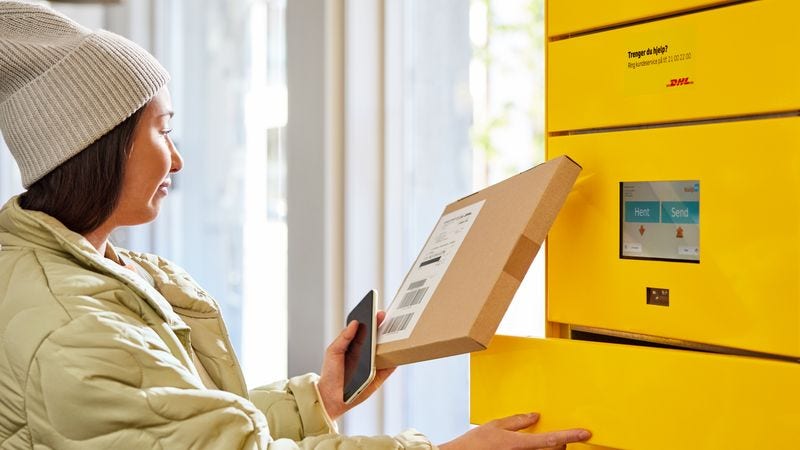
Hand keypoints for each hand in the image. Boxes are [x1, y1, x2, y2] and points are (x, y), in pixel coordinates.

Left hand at [318, 311, 395, 419]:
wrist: (331, 396)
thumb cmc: (331, 372)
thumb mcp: (333, 351)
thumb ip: (344, 337)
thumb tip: (355, 322)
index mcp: (356, 344)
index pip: (368, 330)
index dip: (374, 320)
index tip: (379, 312)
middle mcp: (368, 352)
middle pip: (379, 338)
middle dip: (385, 328)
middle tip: (387, 319)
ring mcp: (375, 364)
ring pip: (387, 351)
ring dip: (392, 343)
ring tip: (394, 333)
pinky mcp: (380, 376)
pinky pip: (390, 367)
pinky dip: (395, 360)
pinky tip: (396, 353)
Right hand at [438, 413, 590, 449]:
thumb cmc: (473, 445)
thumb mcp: (495, 426)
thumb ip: (517, 421)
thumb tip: (534, 416)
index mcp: (518, 444)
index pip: (551, 439)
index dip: (570, 436)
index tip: (584, 433)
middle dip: (559, 443)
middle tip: (559, 436)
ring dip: (548, 449)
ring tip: (543, 441)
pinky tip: (530, 446)